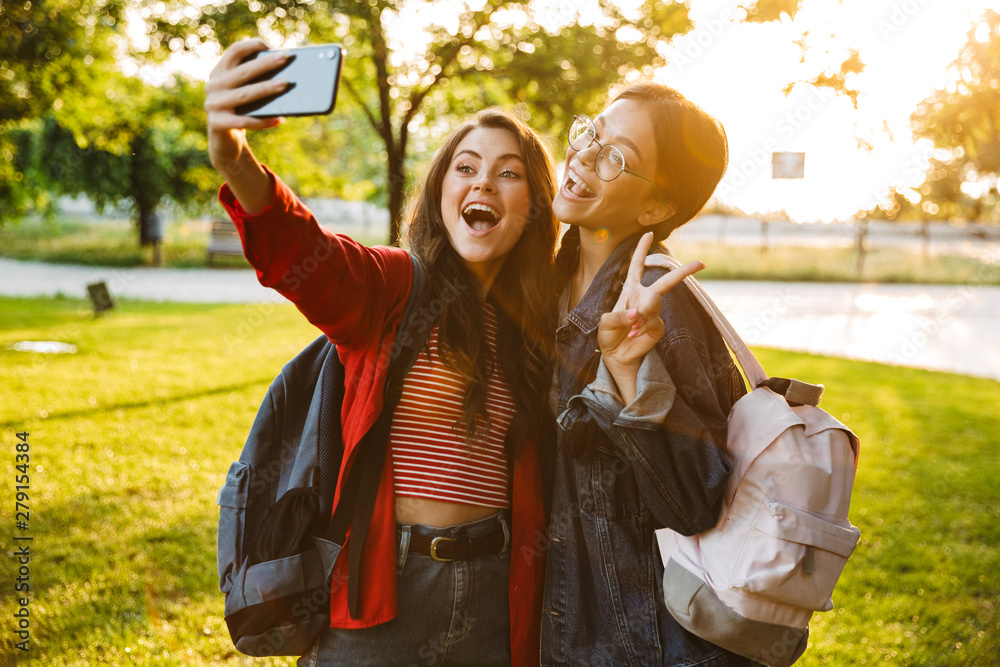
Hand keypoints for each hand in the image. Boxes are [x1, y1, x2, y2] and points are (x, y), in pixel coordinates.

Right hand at [204, 39, 289, 169]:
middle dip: (266, 64)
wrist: (225, 142)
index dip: (251, 46)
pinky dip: (263, 121)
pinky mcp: (217, 124)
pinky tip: (279, 120)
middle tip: (286, 58)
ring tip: (285, 85)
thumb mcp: (244, 92)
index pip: (234, 52)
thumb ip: (254, 79)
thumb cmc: (241, 111)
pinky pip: (244, 121)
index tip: (271, 46)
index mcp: (219, 73)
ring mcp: (213, 105)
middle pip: (243, 72)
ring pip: (244, 95)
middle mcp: (213, 86)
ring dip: (266, 88)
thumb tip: (282, 68)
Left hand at [597, 232, 703, 399]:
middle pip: (666, 281)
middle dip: (683, 272)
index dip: (641, 249)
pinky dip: (641, 327)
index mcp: (630, 290)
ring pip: (653, 304)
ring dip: (641, 314)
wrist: (615, 356)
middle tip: (701, 263)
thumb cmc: (608, 335)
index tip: (648, 233)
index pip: (636, 265)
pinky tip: (633, 333)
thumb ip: (618, 316)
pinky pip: (652, 321)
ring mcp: (654, 312)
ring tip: (630, 326)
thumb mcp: (605, 322)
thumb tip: (636, 313)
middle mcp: (645, 297)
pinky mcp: (658, 326)